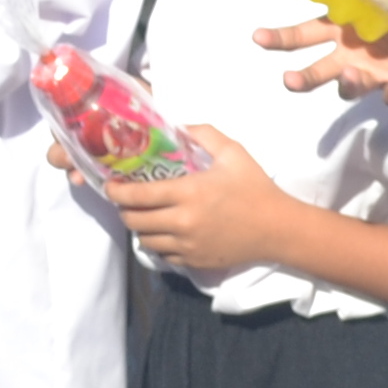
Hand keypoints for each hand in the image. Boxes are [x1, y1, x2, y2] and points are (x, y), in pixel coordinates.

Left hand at [103, 134, 298, 278]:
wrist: (277, 228)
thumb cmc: (254, 187)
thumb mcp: (232, 152)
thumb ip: (203, 133)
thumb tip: (177, 124)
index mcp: (188, 194)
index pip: (138, 196)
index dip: (116, 192)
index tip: (109, 185)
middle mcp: (182, 223)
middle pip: (135, 221)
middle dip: (123, 209)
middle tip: (124, 199)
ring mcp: (187, 246)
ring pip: (145, 240)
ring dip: (139, 227)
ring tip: (143, 214)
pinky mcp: (194, 262)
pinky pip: (162, 256)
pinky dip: (156, 244)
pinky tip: (163, 231)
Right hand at [257, 13, 387, 107]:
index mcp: (344, 29)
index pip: (304, 35)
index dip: (280, 38)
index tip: (258, 37)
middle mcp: (353, 54)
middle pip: (318, 69)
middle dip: (302, 77)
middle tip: (290, 79)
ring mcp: (378, 74)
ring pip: (351, 86)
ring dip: (346, 83)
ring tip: (349, 75)